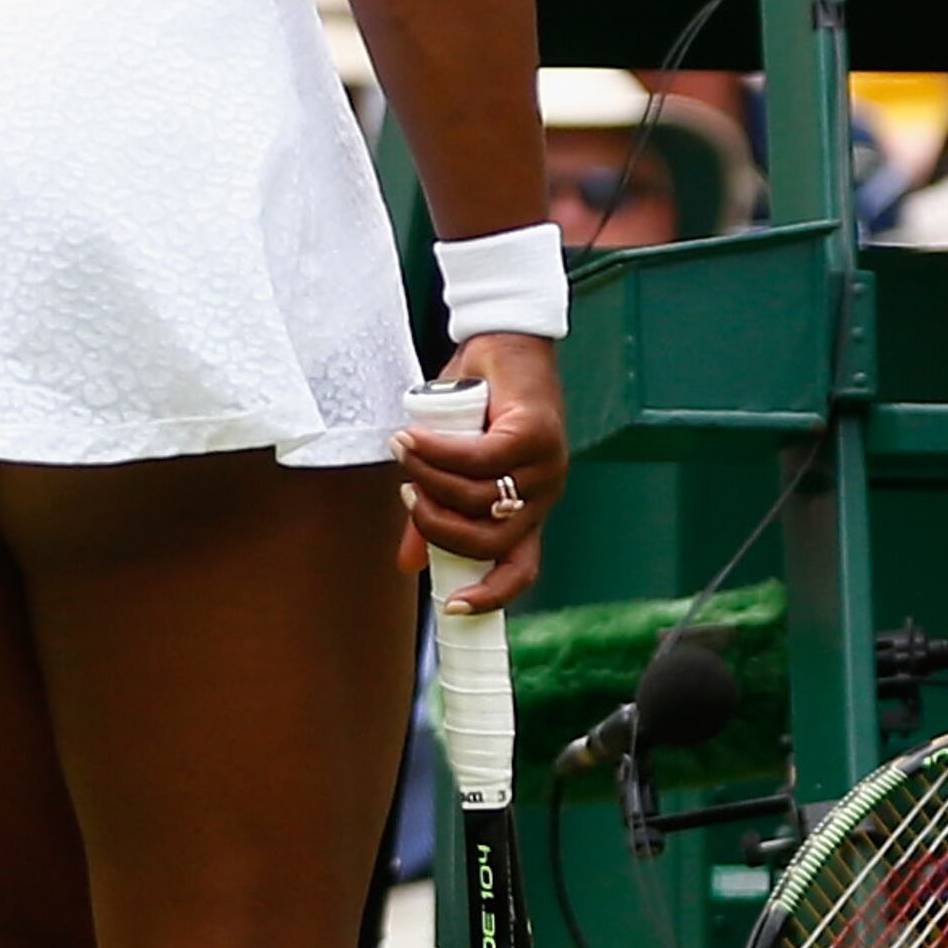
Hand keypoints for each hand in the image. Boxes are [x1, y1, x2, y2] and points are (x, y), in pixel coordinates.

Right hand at [399, 333, 569, 610]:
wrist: (505, 339)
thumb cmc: (478, 400)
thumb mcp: (451, 460)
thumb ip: (436, 508)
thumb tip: (410, 564)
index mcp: (527, 510)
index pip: (521, 568)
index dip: (492, 596)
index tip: (452, 608)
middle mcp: (541, 495)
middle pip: (489, 541)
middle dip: (438, 527)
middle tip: (408, 496)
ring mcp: (544, 466)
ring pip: (480, 498)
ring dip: (430, 480)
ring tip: (402, 453)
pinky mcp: (535, 433)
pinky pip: (480, 458)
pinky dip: (438, 451)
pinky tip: (412, 438)